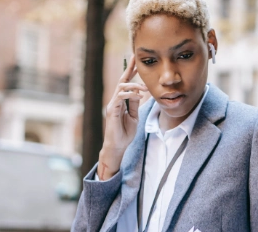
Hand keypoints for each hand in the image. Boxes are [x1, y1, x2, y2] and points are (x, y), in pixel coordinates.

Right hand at [98, 54, 149, 179]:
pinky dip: (129, 94)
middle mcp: (116, 100)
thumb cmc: (125, 133)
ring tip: (145, 88)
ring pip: (121, 87)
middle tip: (135, 58)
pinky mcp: (112, 110)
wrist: (118, 146)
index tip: (138, 63)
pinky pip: (120, 97)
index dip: (131, 72)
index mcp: (121, 101)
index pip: (127, 83)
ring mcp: (113, 104)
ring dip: (134, 85)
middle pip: (122, 80)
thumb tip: (139, 93)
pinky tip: (138, 96)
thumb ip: (134, 105)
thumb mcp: (134, 116)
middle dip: (129, 69)